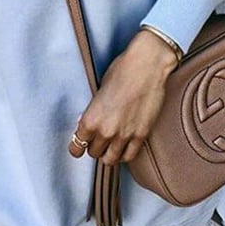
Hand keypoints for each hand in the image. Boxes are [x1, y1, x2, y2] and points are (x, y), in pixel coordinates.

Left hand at [68, 29, 178, 164]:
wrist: (147, 66)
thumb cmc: (122, 71)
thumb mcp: (99, 90)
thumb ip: (92, 111)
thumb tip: (84, 123)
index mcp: (91, 119)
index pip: (77, 147)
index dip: (78, 146)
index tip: (80, 145)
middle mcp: (106, 131)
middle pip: (94, 153)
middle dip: (94, 146)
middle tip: (97, 139)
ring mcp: (124, 135)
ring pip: (111, 160)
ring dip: (109, 153)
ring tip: (110, 145)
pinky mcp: (141, 135)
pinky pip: (129, 156)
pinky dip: (124, 153)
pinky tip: (123, 147)